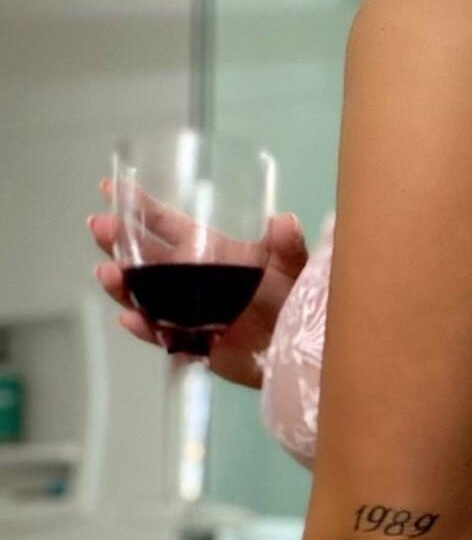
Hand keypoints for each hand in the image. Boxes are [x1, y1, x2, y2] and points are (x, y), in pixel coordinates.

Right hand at [86, 177, 309, 389]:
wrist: (305, 350)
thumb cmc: (299, 300)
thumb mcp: (296, 267)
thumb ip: (289, 247)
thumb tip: (284, 220)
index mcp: (210, 252)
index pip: (166, 225)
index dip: (138, 207)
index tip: (109, 188)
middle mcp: (192, 280)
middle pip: (145, 259)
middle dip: (117, 242)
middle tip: (98, 227)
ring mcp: (189, 313)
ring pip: (144, 297)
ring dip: (123, 286)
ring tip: (108, 274)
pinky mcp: (195, 344)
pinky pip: (164, 337)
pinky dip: (146, 329)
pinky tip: (130, 318)